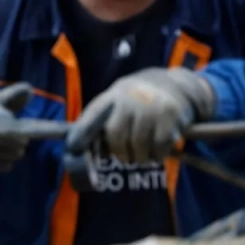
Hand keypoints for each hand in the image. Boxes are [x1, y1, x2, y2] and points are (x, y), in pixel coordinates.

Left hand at [66, 68, 215, 164]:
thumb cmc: (136, 102)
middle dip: (119, 152)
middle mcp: (128, 98)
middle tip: (124, 158)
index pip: (92, 115)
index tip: (73, 148)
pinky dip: (157, 155)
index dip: (81, 132)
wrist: (171, 85)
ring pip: (139, 143)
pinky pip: (160, 145)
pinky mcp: (170, 114)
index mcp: (111, 96)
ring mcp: (150, 105)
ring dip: (139, 157)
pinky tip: (156, 153)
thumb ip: (100, 121)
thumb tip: (79, 147)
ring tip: (141, 157)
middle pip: (116, 133)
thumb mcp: (116, 103)